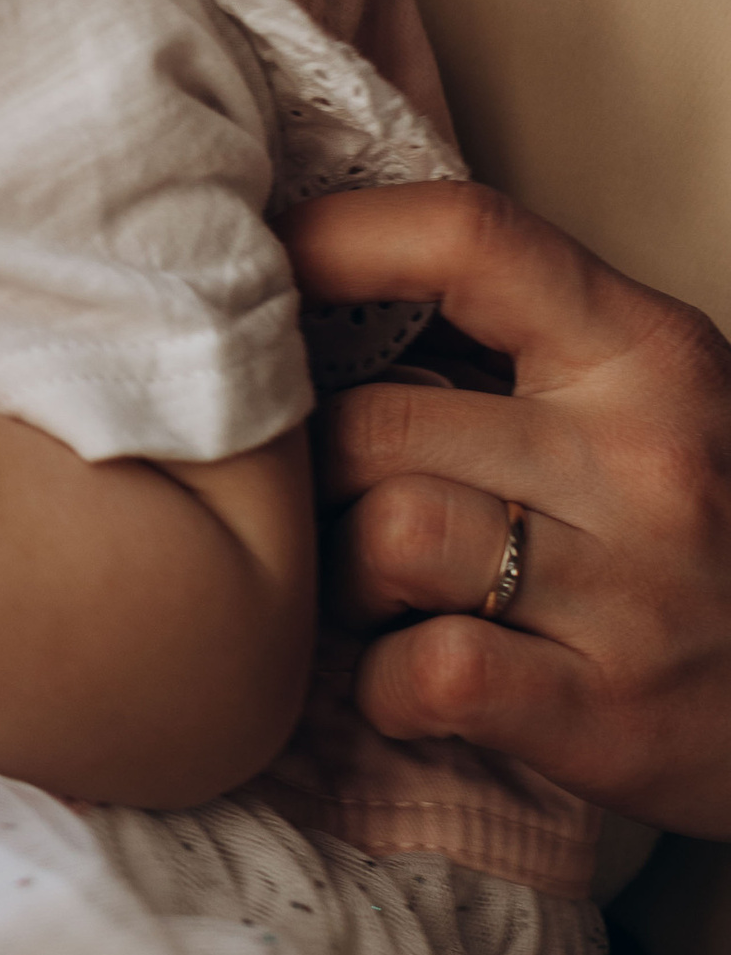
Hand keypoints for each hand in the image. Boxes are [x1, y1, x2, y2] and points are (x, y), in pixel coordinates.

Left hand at [286, 182, 730, 834]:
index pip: (467, 239)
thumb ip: (520, 341)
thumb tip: (317, 290)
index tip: (268, 269)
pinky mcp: (608, 716)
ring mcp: (632, 591)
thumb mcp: (654, 402)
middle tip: (325, 504)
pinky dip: (384, 687)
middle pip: (375, 419)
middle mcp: (646, 458)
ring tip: (380, 596)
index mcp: (649, 353)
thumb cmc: (710, 537)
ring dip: (343, 578)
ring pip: (384, 537)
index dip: (338, 241)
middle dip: (316, 470)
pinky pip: (421, 674)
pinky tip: (413, 680)